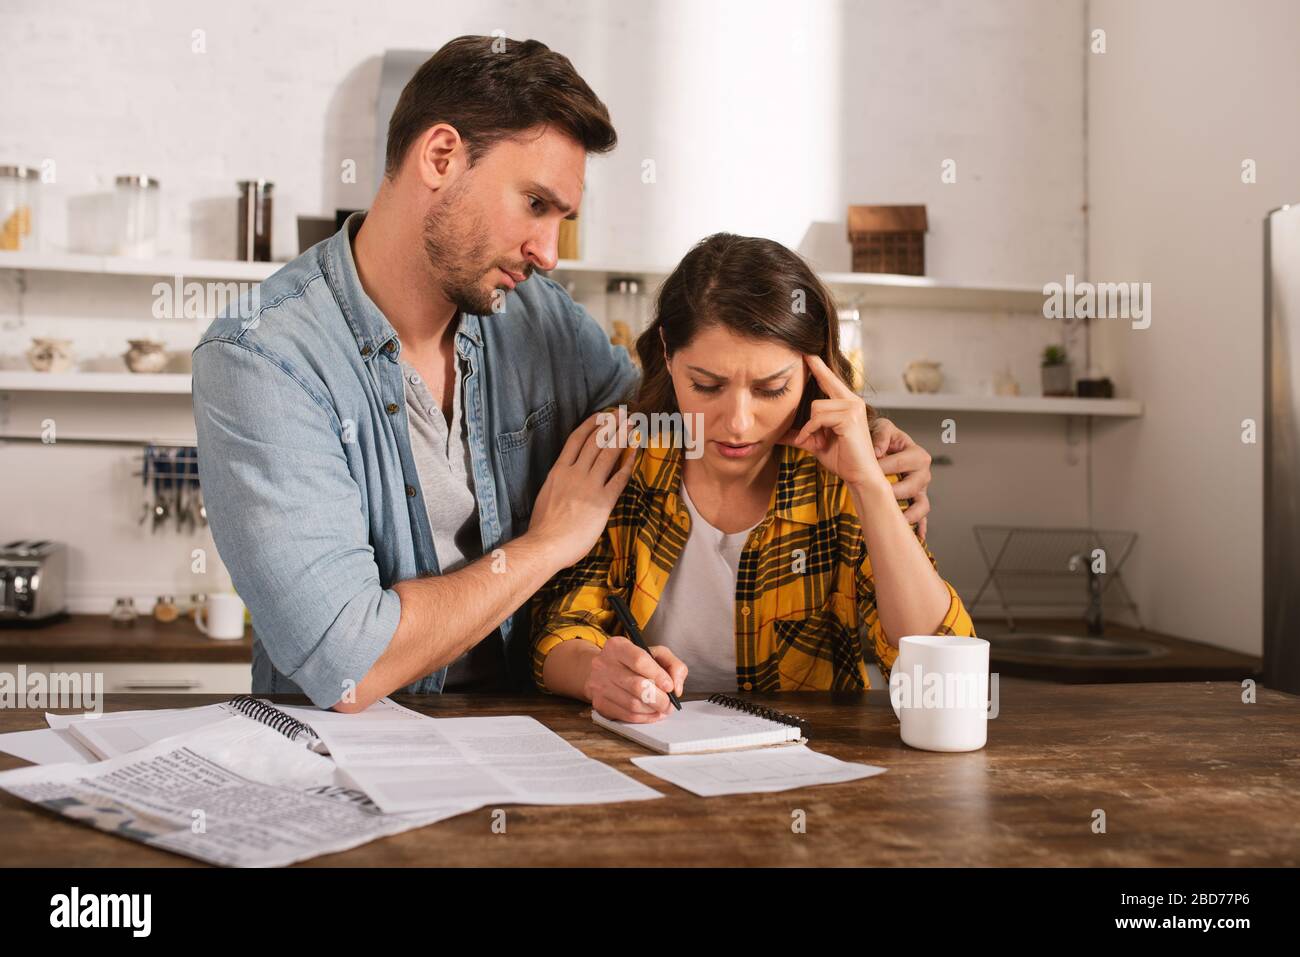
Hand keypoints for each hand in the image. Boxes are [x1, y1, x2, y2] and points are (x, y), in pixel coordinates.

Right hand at [528, 412, 634, 567]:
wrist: (546, 544)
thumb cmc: (543, 526)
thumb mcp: (547, 495)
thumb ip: (560, 483)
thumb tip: (568, 479)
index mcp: (558, 471)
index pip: (576, 440)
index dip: (590, 424)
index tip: (601, 415)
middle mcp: (574, 473)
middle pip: (595, 442)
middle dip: (610, 424)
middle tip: (622, 413)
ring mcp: (589, 486)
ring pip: (608, 454)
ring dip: (621, 437)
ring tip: (632, 425)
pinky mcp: (602, 501)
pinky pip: (619, 478)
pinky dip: (628, 463)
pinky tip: (635, 453)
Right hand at [585, 635, 687, 722]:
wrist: (602, 671)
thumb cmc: (632, 662)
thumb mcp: (655, 654)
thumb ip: (673, 665)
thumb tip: (676, 687)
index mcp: (618, 647)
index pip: (639, 661)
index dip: (658, 675)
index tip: (669, 686)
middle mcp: (604, 664)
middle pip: (637, 686)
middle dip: (659, 698)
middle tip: (669, 703)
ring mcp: (599, 685)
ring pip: (633, 704)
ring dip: (653, 710)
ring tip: (661, 708)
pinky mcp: (600, 704)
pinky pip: (627, 716)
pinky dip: (644, 718)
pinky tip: (651, 713)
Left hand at [780, 355, 886, 491]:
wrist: (859, 475)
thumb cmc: (842, 458)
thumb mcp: (815, 442)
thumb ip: (799, 434)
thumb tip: (776, 434)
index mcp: (846, 403)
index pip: (829, 379)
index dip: (818, 366)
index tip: (807, 351)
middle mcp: (852, 400)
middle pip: (820, 390)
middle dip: (812, 395)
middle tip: (808, 392)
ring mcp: (853, 407)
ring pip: (816, 407)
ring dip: (810, 427)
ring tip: (817, 441)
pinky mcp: (849, 418)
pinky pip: (818, 418)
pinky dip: (812, 431)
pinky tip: (817, 442)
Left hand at [870, 417, 932, 539]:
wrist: (882, 447)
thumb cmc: (883, 437)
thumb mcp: (882, 427)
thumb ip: (881, 435)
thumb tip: (877, 453)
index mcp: (917, 454)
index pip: (901, 463)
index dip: (883, 467)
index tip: (868, 469)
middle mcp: (923, 473)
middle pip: (914, 486)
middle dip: (895, 491)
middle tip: (878, 493)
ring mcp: (921, 490)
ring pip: (921, 505)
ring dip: (909, 514)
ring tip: (896, 518)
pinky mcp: (916, 501)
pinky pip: (922, 517)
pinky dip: (920, 527)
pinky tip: (916, 536)